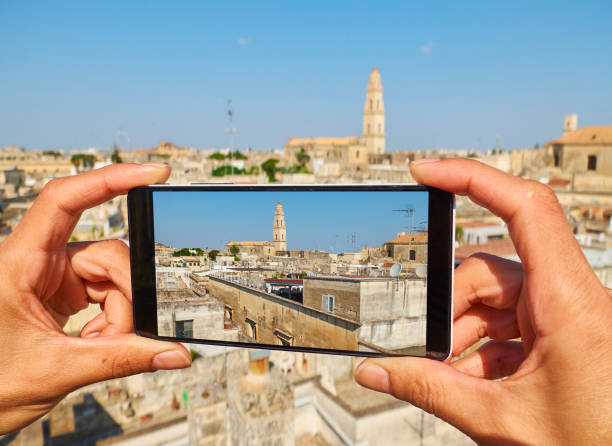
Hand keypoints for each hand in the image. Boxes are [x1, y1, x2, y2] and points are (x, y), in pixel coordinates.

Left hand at [0, 164, 191, 433]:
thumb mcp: (57, 370)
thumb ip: (122, 359)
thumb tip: (175, 352)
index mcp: (17, 263)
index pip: (64, 200)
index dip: (109, 179)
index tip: (154, 173)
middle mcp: (38, 261)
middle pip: (107, 254)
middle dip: (127, 295)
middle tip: (128, 335)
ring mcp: (53, 275)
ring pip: (112, 275)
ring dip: (120, 313)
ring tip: (102, 345)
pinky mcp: (64, 290)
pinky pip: (107, 291)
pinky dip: (113, 318)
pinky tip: (96, 340)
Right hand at [355, 159, 611, 444]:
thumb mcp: (500, 420)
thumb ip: (428, 391)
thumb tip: (374, 372)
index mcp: (568, 304)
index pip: (525, 208)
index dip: (471, 178)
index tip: (424, 172)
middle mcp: (571, 298)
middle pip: (489, 269)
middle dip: (449, 309)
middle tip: (426, 351)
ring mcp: (566, 315)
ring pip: (496, 298)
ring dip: (462, 334)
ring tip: (445, 376)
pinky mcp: (561, 333)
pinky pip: (510, 322)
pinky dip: (481, 347)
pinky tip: (467, 379)